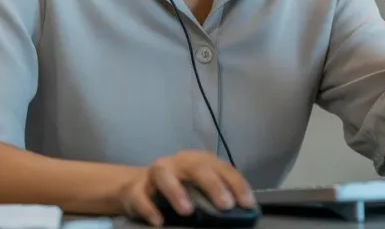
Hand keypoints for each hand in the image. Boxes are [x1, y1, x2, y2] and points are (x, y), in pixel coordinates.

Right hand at [119, 150, 254, 226]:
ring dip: (176, 192)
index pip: (223, 168)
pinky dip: (150, 209)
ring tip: (188, 211)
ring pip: (164, 175)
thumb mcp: (201, 187)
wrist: (140, 186)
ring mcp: (157, 173)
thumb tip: (241, 213)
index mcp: (200, 161)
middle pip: (197, 167)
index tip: (248, 204)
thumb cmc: (180, 189)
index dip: (237, 185)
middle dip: (213, 185)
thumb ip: (218, 195)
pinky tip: (159, 222)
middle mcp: (179, 163)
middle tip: (226, 205)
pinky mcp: (136, 189)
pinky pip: (141, 196)